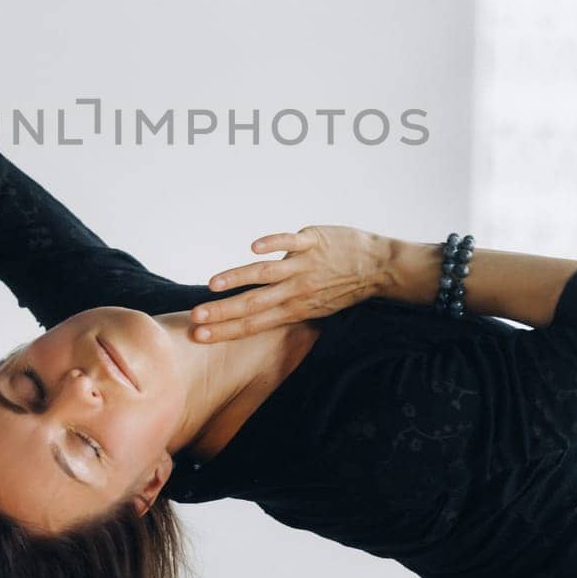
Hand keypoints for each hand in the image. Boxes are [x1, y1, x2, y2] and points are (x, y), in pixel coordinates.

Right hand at [192, 225, 389, 341]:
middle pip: (253, 304)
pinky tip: (253, 247)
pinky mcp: (313, 241)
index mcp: (295, 309)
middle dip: (222, 313)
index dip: (225, 330)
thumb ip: (286, 306)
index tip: (198, 335)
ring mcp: (304, 265)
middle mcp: (296, 291)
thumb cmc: (345, 288)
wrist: (381, 268)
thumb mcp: (316, 307)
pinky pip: (290, 242)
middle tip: (195, 318)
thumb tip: (256, 309)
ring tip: (212, 285)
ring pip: (266, 273)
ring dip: (238, 278)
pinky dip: (272, 243)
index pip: (254, 323)